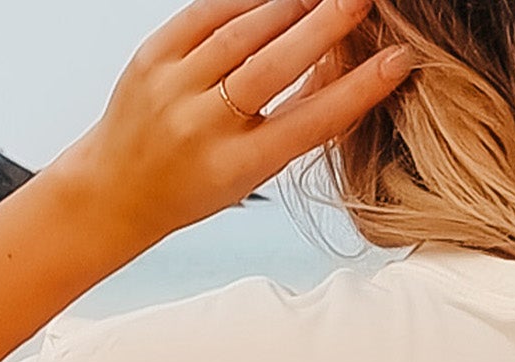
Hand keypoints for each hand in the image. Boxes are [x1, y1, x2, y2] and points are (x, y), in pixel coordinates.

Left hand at [51, 0, 411, 255]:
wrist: (118, 188)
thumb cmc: (197, 184)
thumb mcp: (252, 171)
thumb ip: (293, 125)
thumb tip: (343, 71)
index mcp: (238, 166)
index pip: (310, 122)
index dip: (358, 90)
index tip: (396, 61)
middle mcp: (204, 126)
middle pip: (275, 65)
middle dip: (324, 27)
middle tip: (360, 0)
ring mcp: (173, 87)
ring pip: (243, 32)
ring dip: (290, 6)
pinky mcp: (151, 55)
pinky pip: (207, 13)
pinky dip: (246, 0)